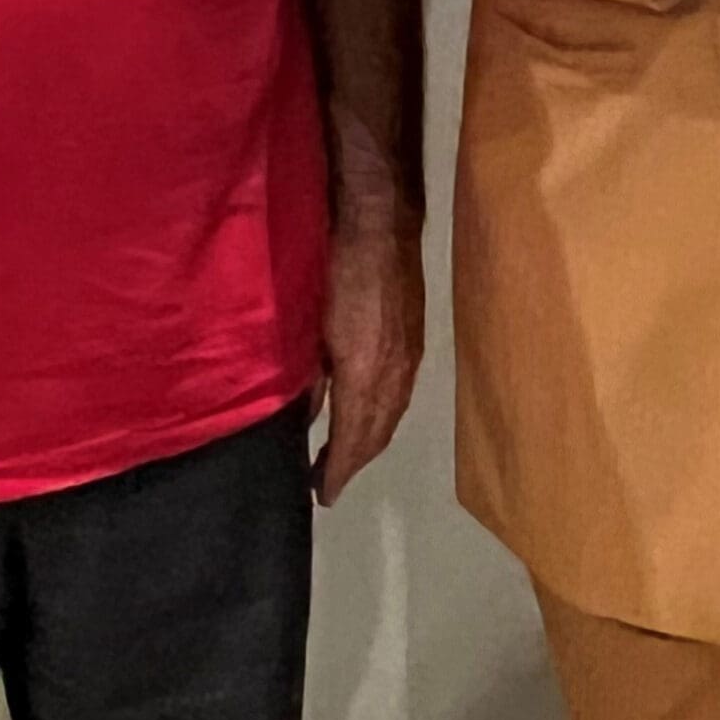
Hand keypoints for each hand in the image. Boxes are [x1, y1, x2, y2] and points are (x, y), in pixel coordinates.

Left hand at [313, 244, 425, 505]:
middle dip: (353, 464)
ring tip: (344, 458)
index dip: (337, 471)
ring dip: (369, 443)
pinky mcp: (415, 342)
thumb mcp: (309, 326)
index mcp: (365, 373)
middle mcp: (394, 374)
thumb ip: (310, 376)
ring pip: (391, 417)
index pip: (353, 439)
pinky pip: (400, 396)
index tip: (322, 496)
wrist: (381, 223)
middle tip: (327, 483)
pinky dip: (383, 418)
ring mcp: (410, 358)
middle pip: (377, 435)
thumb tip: (304, 416)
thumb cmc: (334, 269)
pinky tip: (369, 418)